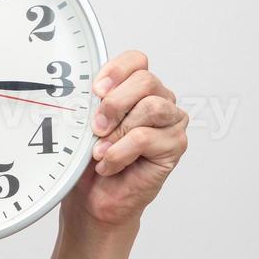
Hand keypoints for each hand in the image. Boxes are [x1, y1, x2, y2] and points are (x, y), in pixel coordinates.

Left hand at [64, 49, 188, 229]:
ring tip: (100, 150)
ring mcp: (170, 123)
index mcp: (135, 88)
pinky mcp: (174, 146)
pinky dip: (120, 152)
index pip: (136, 60)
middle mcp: (158, 100)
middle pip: (146, 80)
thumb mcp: (83, 124)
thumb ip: (92, 103)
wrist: (93, 198)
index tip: (95, 90)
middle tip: (95, 127)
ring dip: (118, 131)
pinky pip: (146, 137)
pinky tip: (109, 164)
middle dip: (114, 103)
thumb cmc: (88, 160)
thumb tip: (87, 91)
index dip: (116, 71)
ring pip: (151, 107)